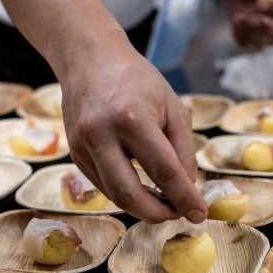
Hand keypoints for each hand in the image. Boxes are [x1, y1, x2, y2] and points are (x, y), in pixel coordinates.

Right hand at [59, 41, 207, 223]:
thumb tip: (186, 188)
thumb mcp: (171, 107)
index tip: (199, 213)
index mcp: (131, 118)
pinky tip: (142, 188)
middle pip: (129, 194)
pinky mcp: (74, 153)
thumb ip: (182, 150)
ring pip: (113, 195)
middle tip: (178, 214)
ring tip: (164, 204)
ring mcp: (82, 146)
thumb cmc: (136, 79)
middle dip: (157, 214)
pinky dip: (126, 192)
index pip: (163, 170)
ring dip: (142, 207)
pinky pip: (103, 184)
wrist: (89, 59)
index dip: (184, 197)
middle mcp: (101, 134)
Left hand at [223, 0, 272, 49]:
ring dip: (252, 34)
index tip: (258, 3)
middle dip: (270, 28)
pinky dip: (243, 40)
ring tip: (237, 19)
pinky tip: (234, 25)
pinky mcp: (257, 33)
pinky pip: (254, 46)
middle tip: (250, 19)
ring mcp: (272, 24)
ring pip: (271, 40)